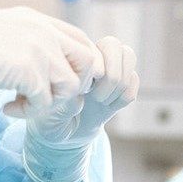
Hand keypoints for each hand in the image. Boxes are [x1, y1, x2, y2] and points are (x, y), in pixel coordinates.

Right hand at [0, 7, 102, 117]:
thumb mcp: (4, 31)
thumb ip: (28, 41)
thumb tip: (44, 65)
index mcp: (39, 20)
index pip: (82, 40)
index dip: (78, 65)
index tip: (57, 82)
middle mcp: (45, 31)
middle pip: (89, 62)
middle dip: (73, 85)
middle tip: (47, 95)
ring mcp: (39, 49)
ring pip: (71, 86)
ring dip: (49, 102)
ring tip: (22, 102)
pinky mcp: (29, 70)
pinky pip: (45, 103)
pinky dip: (27, 112)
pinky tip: (7, 107)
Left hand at [21, 36, 138, 181]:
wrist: (61, 136)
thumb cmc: (48, 120)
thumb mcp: (47, 114)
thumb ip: (63, 104)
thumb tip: (81, 98)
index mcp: (70, 58)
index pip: (93, 47)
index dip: (95, 71)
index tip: (83, 92)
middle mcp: (90, 58)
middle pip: (115, 45)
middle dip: (112, 75)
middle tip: (96, 96)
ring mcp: (108, 70)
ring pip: (129, 56)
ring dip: (119, 84)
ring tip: (102, 101)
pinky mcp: (120, 86)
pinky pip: (135, 81)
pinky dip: (124, 97)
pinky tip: (109, 107)